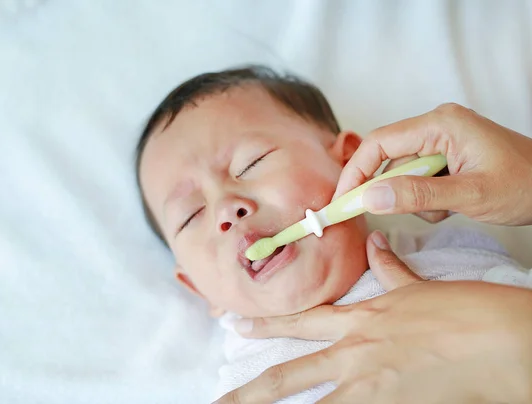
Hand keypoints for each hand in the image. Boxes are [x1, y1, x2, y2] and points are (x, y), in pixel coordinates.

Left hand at [214, 231, 531, 403]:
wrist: (502, 337)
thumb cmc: (467, 310)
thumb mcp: (420, 287)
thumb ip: (391, 269)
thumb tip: (376, 244)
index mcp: (361, 320)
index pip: (301, 321)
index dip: (266, 325)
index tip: (237, 327)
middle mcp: (354, 351)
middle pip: (289, 373)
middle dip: (251, 390)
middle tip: (221, 399)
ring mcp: (367, 382)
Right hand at [334, 103, 531, 225]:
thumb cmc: (526, 185)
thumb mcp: (471, 195)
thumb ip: (418, 195)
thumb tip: (369, 198)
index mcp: (441, 124)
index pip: (379, 143)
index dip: (354, 172)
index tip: (342, 200)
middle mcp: (437, 125)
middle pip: (387, 158)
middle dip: (389, 189)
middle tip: (387, 213)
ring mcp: (441, 139)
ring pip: (402, 172)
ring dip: (414, 197)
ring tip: (447, 208)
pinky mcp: (446, 153)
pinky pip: (417, 176)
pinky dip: (425, 197)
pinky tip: (450, 204)